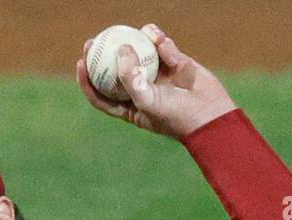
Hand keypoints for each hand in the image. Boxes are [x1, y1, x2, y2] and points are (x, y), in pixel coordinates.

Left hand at [76, 24, 236, 138]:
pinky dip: (160, 41)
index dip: (87, 80)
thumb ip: (129, 77)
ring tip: (126, 32)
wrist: (210, 114)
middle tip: (93, 40)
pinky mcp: (175, 62)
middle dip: (101, 55)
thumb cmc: (175, 116)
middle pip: (115, 70)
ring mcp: (157, 75)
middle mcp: (141, 90)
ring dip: (132, 41)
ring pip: (139, 53)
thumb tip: (121, 49)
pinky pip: (162, 46)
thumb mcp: (147, 102)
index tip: (81, 63)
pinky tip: (158, 39)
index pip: (101, 94)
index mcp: (129, 107)